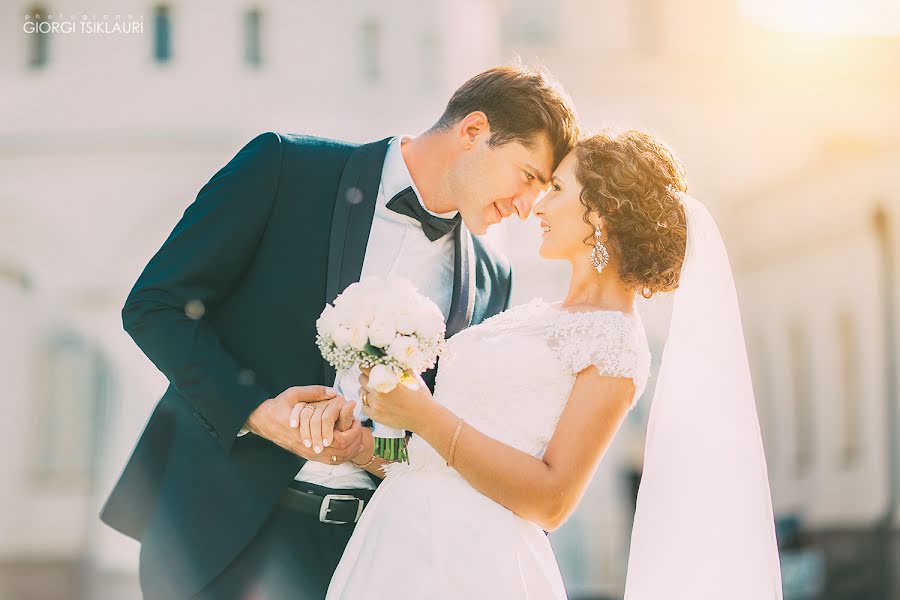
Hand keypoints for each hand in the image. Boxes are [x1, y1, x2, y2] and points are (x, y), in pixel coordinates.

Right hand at [245, 386, 362, 463]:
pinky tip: (348, 446)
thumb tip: (334, 393)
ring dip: (350, 451)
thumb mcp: (294, 393)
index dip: (352, 432)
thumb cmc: (278, 407)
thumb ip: (314, 391)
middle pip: (340, 453)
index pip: (338, 440)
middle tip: (360, 429)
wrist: (262, 421)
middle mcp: (309, 446)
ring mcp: (307, 452)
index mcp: (307, 432)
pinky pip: (327, 461)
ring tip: (358, 438)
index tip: (356, 421)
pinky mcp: (306, 455)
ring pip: (335, 459)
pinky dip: (341, 456)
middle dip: (355, 442)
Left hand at [358, 368, 433, 430]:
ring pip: (361, 392)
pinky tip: (376, 402)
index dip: (366, 365)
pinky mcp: (375, 415)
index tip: (369, 366)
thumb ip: (399, 365)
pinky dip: (367, 403)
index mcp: (386, 378)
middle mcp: (378, 390)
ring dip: (366, 390)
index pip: (365, 367)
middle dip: (366, 377)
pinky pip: (363, 406)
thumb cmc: (420, 395)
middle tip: (374, 378)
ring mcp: (375, 404)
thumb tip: (392, 355)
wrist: (424, 417)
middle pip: (361, 379)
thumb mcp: (412, 376)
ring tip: (376, 391)